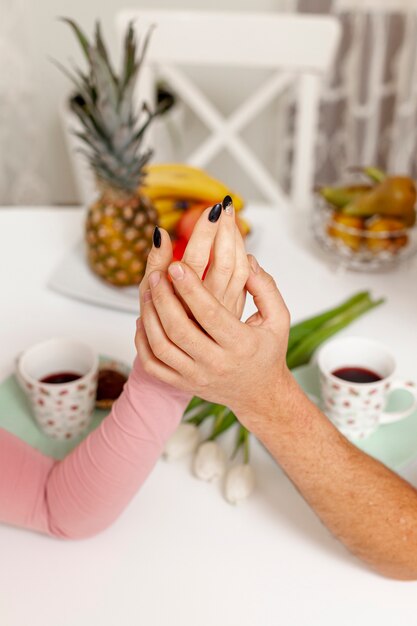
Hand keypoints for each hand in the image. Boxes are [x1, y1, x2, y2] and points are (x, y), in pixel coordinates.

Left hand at [136, 255, 292, 432]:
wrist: (260, 394)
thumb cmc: (267, 352)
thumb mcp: (278, 318)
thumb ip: (265, 287)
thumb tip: (247, 260)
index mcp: (241, 344)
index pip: (210, 313)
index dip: (190, 288)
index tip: (176, 266)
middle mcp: (217, 363)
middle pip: (180, 329)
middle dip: (163, 298)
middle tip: (156, 275)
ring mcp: (197, 376)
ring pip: (161, 346)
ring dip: (149, 316)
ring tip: (147, 292)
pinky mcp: (183, 384)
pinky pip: (153, 365)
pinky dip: (143, 342)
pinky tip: (144, 320)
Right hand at [139, 198, 248, 319]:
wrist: (182, 353)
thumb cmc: (162, 321)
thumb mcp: (150, 292)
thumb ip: (154, 262)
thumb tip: (160, 233)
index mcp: (185, 298)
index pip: (197, 258)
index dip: (205, 232)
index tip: (210, 210)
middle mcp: (209, 304)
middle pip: (225, 261)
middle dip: (226, 229)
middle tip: (224, 206)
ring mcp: (226, 307)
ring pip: (240, 268)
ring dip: (236, 240)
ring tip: (229, 219)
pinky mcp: (235, 306)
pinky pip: (244, 277)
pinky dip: (242, 255)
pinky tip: (235, 241)